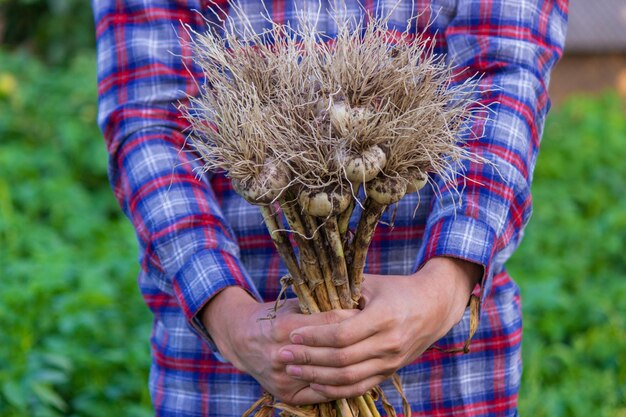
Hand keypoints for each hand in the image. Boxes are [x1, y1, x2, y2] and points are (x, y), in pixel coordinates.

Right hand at [201, 287, 357, 403]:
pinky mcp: (287, 395)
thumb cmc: (273, 317)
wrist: (242, 341)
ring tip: (372, 355)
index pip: (329, 324)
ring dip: (354, 366)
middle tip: (377, 335)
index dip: (353, 318)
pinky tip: (358, 376)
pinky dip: (341, 385)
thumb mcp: (295, 305)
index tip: (370, 313)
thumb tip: (357, 304)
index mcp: (285, 327)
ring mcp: (283, 378)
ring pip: (329, 377)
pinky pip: (322, 394)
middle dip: (357, 342)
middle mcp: (282, 355)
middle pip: (332, 352)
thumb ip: (320, 307)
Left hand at [276, 257, 481, 398]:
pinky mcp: (390, 372)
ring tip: (292, 370)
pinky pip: (360, 387)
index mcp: (384, 317)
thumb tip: (306, 298)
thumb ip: (342, 293)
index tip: (293, 334)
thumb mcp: (370, 284)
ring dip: (317, 377)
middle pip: (342, 359)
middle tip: (283, 355)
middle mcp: (389, 342)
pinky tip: (315, 383)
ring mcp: (391, 361)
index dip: (315, 337)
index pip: (342, 334)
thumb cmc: (396, 289)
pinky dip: (336, 389)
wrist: (434, 306)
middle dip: (308, 359)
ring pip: (349, 378)